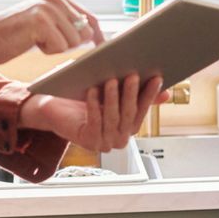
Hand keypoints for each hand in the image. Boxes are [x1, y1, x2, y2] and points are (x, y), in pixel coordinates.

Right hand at [0, 0, 103, 64]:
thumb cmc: (14, 36)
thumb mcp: (44, 24)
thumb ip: (66, 24)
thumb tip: (96, 34)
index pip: (90, 19)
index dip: (96, 37)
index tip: (99, 48)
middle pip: (84, 33)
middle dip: (68, 44)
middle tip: (44, 41)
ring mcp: (48, 8)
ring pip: (73, 42)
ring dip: (56, 48)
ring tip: (35, 40)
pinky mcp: (41, 21)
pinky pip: (60, 47)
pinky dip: (47, 51)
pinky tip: (30, 42)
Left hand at [19, 74, 169, 150]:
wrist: (53, 109)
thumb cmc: (83, 97)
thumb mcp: (112, 92)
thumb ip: (136, 93)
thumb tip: (165, 92)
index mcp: (128, 127)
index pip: (143, 109)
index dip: (150, 94)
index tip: (156, 77)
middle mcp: (120, 138)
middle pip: (129, 114)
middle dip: (131, 94)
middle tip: (133, 75)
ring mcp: (105, 142)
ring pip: (113, 117)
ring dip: (113, 98)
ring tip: (112, 79)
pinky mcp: (88, 141)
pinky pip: (94, 122)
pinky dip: (94, 105)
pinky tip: (92, 90)